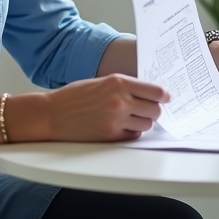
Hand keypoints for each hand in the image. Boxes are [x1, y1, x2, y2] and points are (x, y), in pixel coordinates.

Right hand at [19, 75, 169, 141]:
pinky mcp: (111, 136)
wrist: (52, 114)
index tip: (166, 97)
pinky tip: (123, 126)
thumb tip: (147, 93)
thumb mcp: (101, 82)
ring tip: (131, 118)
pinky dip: (132, 132)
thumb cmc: (74, 97)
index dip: (164, 95)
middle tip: (148, 109)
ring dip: (143, 122)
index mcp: (118, 82)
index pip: (155, 90)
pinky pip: (134, 136)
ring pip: (147, 124)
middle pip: (155, 109)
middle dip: (154, 110)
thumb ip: (124, 86)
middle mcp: (120, 100)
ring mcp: (116, 119)